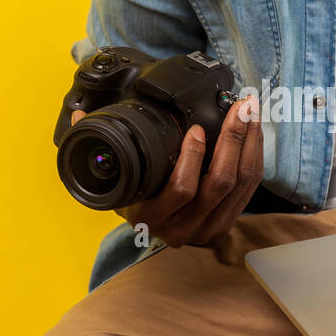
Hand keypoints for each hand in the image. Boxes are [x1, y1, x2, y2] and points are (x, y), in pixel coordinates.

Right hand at [69, 96, 262, 246]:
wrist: (147, 228)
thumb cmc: (130, 197)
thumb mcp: (113, 179)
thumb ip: (100, 146)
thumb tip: (81, 114)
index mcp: (151, 218)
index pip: (180, 190)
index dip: (192, 158)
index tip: (195, 129)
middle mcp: (183, 228)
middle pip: (219, 183)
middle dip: (233, 139)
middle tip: (239, 106)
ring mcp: (209, 228)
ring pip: (240, 183)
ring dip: (249, 143)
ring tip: (250, 111)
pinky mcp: (228, 221)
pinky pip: (249, 187)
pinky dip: (254, 155)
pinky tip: (253, 131)